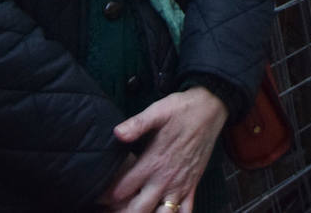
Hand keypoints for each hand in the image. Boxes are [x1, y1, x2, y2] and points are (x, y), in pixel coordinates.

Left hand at [101, 87, 227, 211]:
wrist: (212, 108)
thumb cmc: (183, 109)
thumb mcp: (159, 110)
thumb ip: (138, 124)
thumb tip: (117, 133)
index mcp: (153, 162)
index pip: (122, 190)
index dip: (106, 196)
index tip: (98, 195)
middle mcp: (166, 179)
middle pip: (137, 210)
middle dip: (121, 212)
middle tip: (111, 209)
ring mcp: (180, 185)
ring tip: (134, 210)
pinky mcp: (193, 185)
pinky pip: (185, 212)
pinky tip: (162, 212)